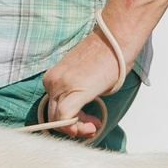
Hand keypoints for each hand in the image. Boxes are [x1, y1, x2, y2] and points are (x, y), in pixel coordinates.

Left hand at [38, 27, 128, 142]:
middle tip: (93, 126)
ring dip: (78, 128)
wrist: (116, 40)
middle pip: (54, 117)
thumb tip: (79, 113)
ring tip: (95, 124)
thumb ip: (75, 93)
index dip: (68, 122)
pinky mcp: (73, 90)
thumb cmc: (106, 56)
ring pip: (59, 120)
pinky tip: (91, 126)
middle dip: (74, 127)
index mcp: (53, 78)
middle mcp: (52, 82)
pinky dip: (75, 127)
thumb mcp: (83, 77)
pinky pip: (65, 117)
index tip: (87, 121)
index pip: (52, 109)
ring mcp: (60, 85)